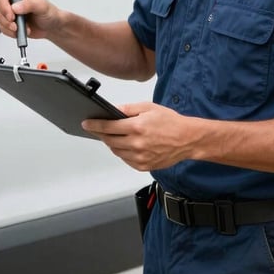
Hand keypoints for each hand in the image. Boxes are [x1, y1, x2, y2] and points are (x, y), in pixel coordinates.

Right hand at [0, 0, 60, 39]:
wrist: (52, 26)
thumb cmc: (49, 13)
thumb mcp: (42, 6)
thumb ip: (29, 4)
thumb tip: (16, 7)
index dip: (4, 6)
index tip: (11, 15)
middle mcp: (14, 2)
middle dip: (5, 19)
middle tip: (15, 25)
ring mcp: (12, 14)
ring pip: (0, 19)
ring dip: (9, 27)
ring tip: (22, 29)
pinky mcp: (12, 24)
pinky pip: (4, 29)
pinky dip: (11, 32)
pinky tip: (22, 32)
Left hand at [82, 102, 200, 170]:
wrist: (187, 139)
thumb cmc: (170, 122)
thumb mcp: (149, 107)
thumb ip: (128, 108)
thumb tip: (113, 110)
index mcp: (137, 127)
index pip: (108, 126)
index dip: (95, 125)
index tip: (86, 123)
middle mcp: (137, 144)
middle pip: (109, 140)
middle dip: (102, 134)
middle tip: (99, 129)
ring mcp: (140, 157)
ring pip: (116, 151)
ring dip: (112, 143)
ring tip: (115, 135)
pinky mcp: (143, 166)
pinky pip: (125, 159)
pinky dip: (122, 152)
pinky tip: (127, 145)